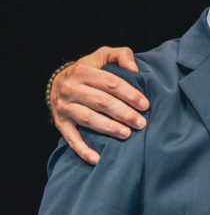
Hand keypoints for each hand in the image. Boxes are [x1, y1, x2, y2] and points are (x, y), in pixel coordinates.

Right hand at [51, 47, 147, 163]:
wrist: (59, 82)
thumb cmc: (90, 70)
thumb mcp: (103, 56)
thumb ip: (121, 55)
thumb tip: (134, 68)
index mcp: (82, 71)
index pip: (110, 83)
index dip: (129, 94)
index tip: (145, 105)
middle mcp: (70, 89)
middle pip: (101, 102)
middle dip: (123, 113)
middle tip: (141, 123)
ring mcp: (64, 107)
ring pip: (88, 119)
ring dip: (108, 128)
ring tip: (127, 134)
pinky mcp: (60, 123)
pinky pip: (71, 138)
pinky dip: (83, 150)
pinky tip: (98, 159)